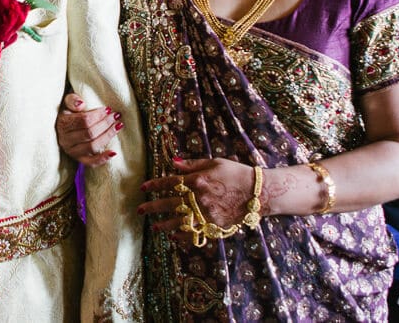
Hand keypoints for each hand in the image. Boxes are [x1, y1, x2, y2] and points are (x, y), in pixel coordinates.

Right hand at [54, 92, 121, 166]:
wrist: (64, 125)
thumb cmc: (69, 111)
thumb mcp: (68, 102)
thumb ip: (73, 100)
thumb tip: (81, 104)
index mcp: (63, 124)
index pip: (84, 121)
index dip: (98, 115)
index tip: (108, 109)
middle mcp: (65, 140)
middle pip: (90, 133)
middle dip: (105, 124)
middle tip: (116, 116)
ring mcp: (72, 151)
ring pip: (92, 146)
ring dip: (108, 136)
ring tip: (118, 126)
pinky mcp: (78, 159)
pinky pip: (91, 162)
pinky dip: (102, 159)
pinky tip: (113, 152)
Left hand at [138, 157, 258, 233]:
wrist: (258, 192)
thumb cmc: (236, 173)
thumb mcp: (214, 163)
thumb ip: (192, 164)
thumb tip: (173, 162)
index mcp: (197, 180)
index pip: (170, 182)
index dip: (155, 185)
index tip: (143, 188)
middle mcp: (199, 198)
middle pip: (170, 203)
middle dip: (153, 207)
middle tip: (140, 210)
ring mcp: (206, 213)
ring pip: (179, 221)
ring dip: (165, 224)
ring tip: (154, 227)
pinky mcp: (215, 225)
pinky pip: (195, 233)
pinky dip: (183, 236)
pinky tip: (174, 237)